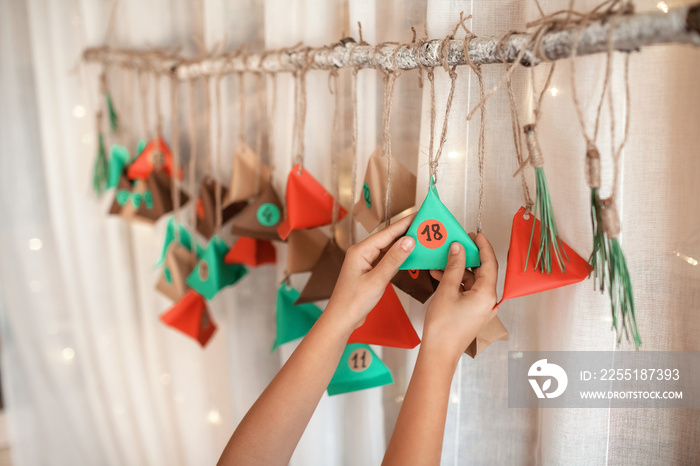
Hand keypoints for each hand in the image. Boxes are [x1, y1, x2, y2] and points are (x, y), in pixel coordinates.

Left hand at [325, 214, 415, 331]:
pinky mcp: (369, 271)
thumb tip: (409, 241)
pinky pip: (387, 259)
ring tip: (422, 238)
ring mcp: (366, 262)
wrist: (342, 319)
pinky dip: (399, 257)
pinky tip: (410, 255)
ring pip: (388, 249)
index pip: (387, 233)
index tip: (419, 215)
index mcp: (360, 250)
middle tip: (425, 225)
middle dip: (406, 232)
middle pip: (388, 238)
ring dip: (404, 244)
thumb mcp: (377, 280)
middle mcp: (362, 253)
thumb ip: (394, 259)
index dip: (404, 223)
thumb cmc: (353, 302)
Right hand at [423, 232, 498, 359]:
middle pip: (482, 271)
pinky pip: (467, 290)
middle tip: (458, 243)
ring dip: (458, 270)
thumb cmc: (443, 327)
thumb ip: (454, 266)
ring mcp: (481, 307)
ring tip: (443, 259)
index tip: (475, 234)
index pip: (490, 263)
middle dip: (468, 257)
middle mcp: (488, 300)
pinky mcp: (472, 312)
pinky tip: (440, 275)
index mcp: (487, 294)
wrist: (439, 353)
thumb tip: (458, 249)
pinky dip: (456, 281)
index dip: (483, 246)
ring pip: (472, 281)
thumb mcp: (447, 290)